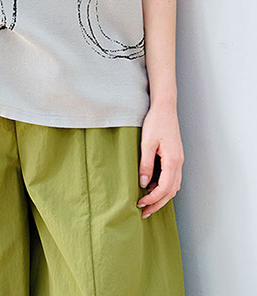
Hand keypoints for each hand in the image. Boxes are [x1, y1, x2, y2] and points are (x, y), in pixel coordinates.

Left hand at [137, 102, 183, 218]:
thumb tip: (144, 183)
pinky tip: (152, 186)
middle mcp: (179, 163)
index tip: (140, 203)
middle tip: (144, 212)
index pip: (165, 188)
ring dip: (161, 196)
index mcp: (173, 161)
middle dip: (157, 203)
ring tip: (146, 202)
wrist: (165, 107)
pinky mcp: (175, 157)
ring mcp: (179, 160)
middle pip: (171, 191)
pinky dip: (163, 186)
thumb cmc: (156, 122)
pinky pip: (172, 178)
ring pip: (173, 186)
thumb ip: (146, 164)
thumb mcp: (147, 143)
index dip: (152, 199)